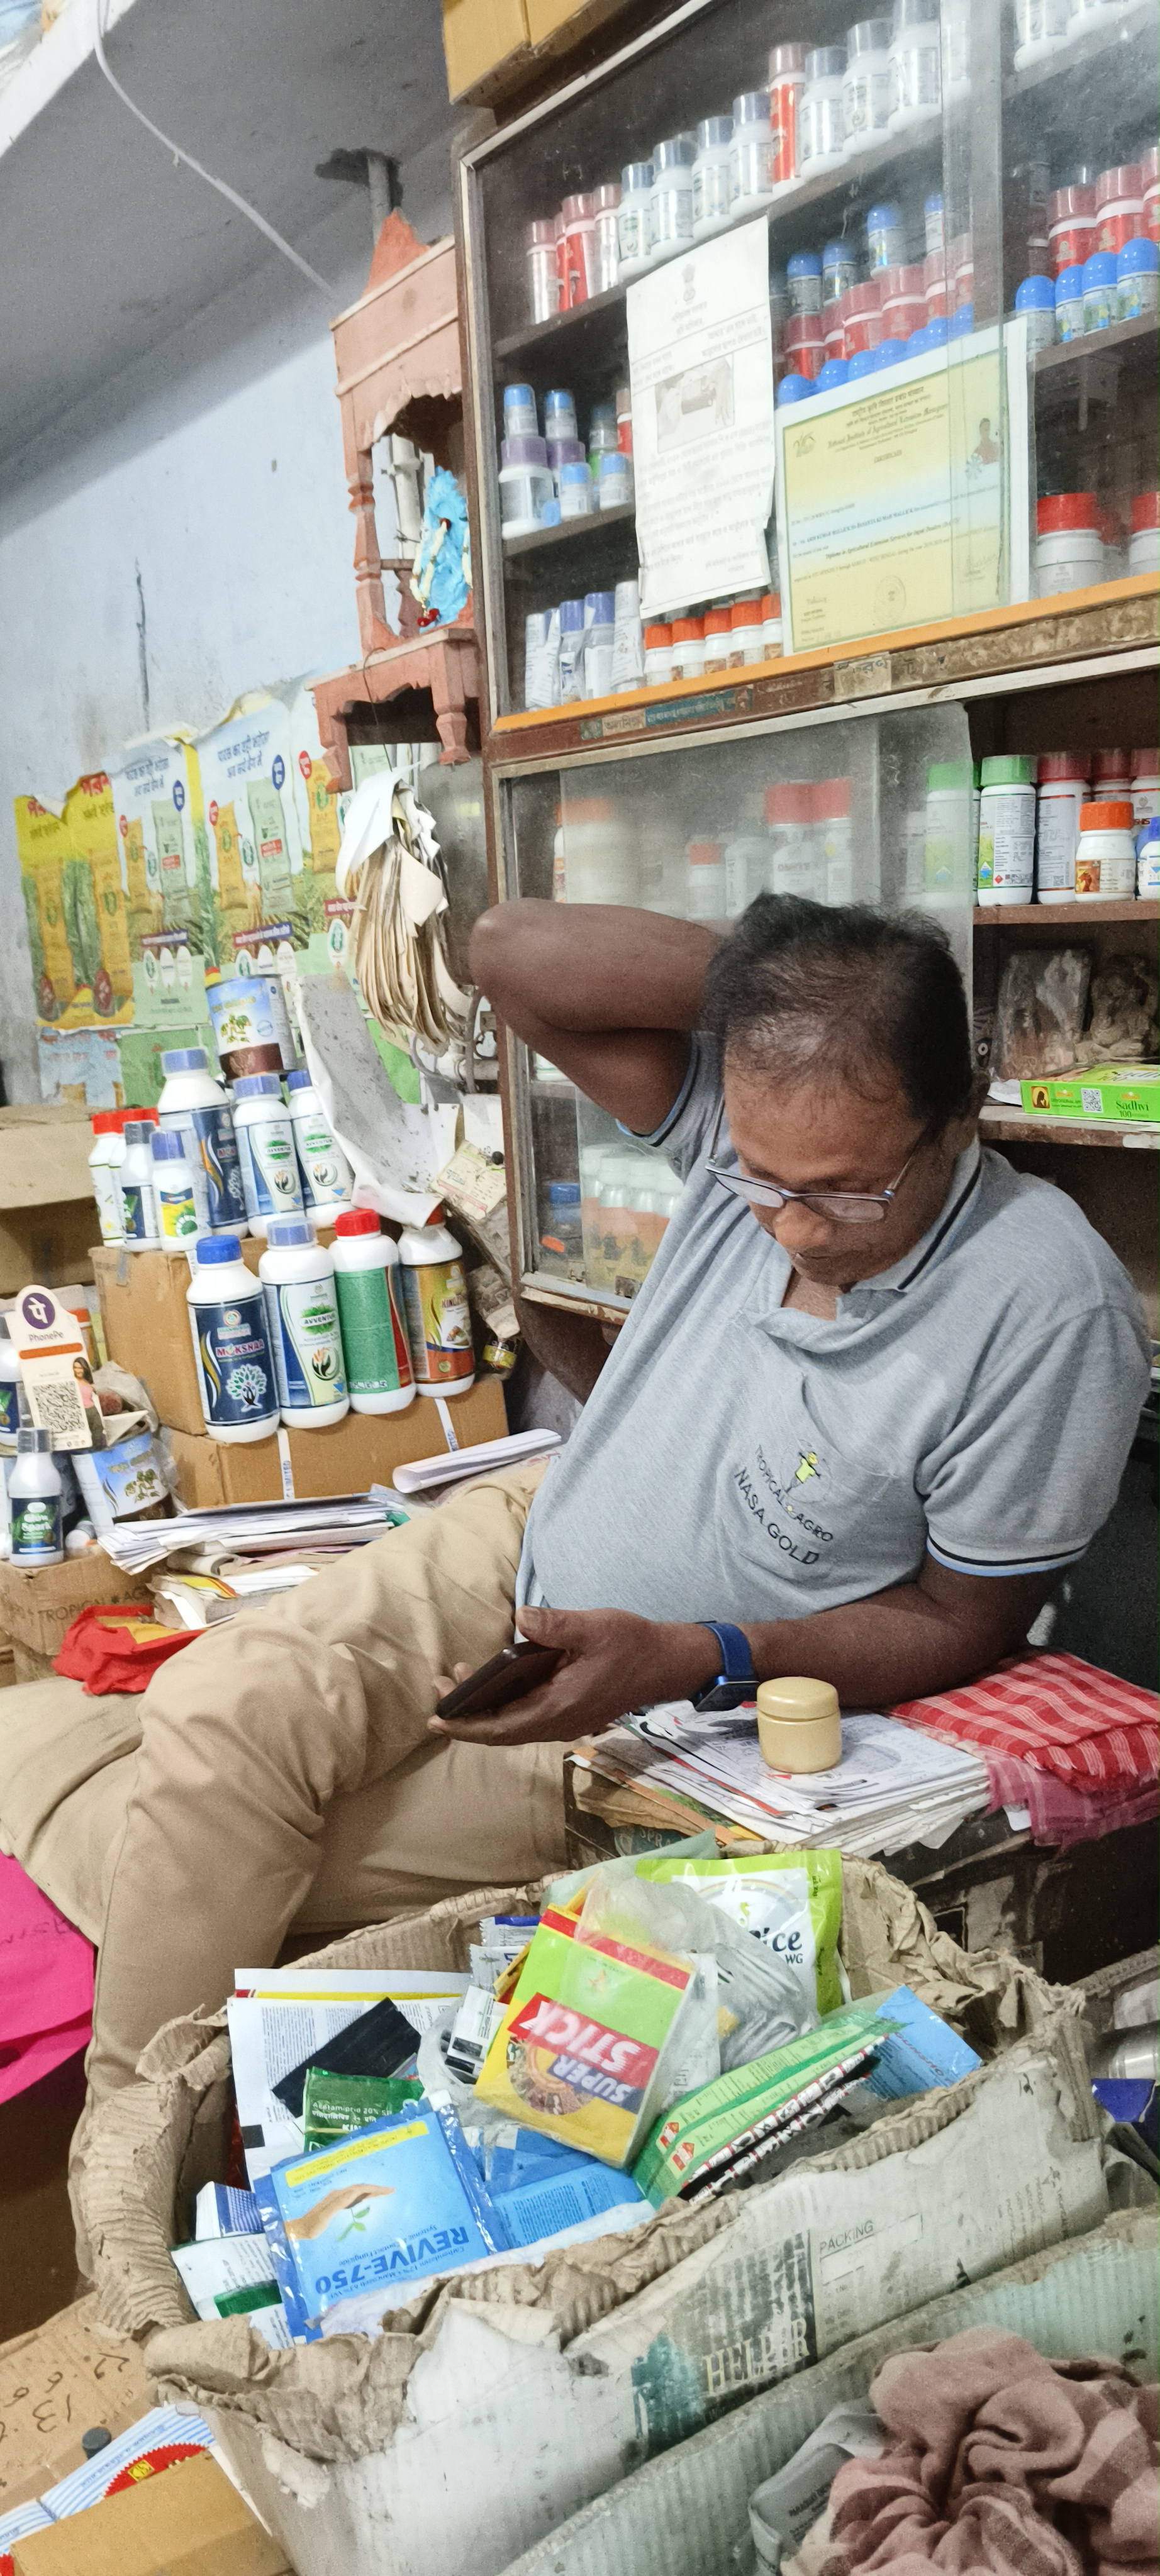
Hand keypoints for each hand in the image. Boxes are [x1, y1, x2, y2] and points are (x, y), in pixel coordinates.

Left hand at [428, 1603, 720, 1747]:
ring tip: (459, 1682)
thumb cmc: (632, 1644)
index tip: (436, 1718)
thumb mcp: (593, 1627)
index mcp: (558, 1707)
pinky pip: (527, 1717)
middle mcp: (558, 1722)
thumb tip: (519, 1618)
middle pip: (500, 1731)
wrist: (668, 1662)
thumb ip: (554, 1625)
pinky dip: (504, 1705)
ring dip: (484, 1710)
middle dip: (466, 1716)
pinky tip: (496, 1683)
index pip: (499, 1728)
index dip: (464, 1726)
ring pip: (513, 1725)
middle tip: (439, 1689)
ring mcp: (565, 1720)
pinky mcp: (571, 1711)